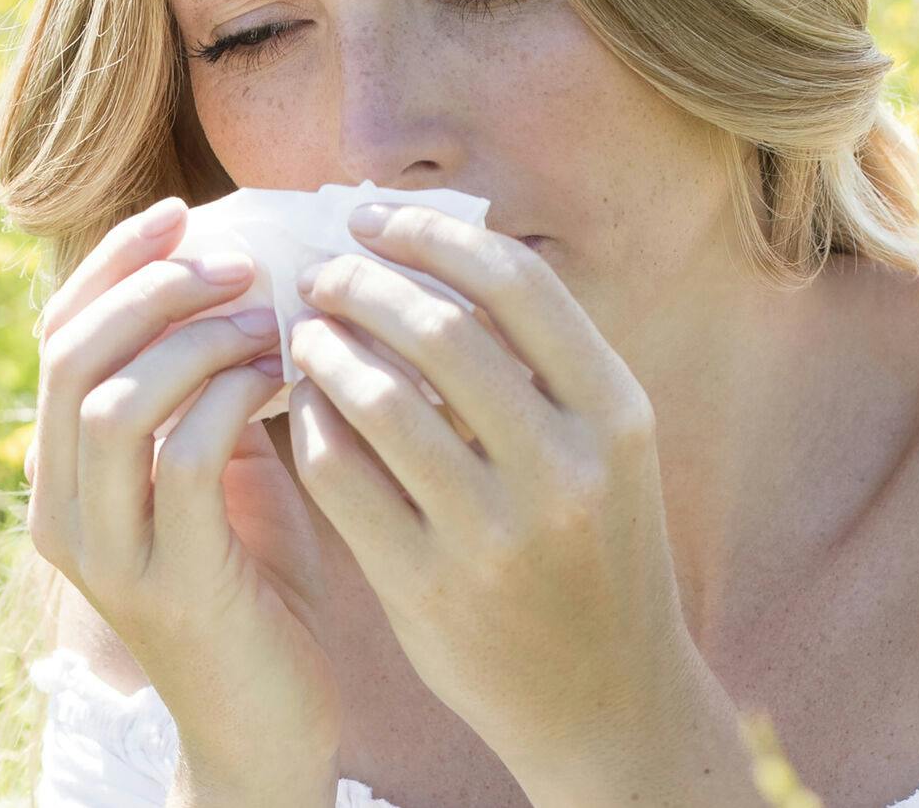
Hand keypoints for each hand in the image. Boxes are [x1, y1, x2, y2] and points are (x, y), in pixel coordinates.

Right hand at [27, 196, 342, 786]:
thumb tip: (244, 273)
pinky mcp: (169, 584)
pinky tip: (283, 377)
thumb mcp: (219, 473)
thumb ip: (207, 391)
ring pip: (114, 400)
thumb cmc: (255, 588)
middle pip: (71, 354)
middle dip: (153, 285)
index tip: (181, 210)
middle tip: (235, 255)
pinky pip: (183, 460)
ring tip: (267, 313)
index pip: (58, 335)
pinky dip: (231, 399)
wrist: (265, 728)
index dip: (113, 262)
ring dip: (196, 338)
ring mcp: (107, 553)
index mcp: (62, 472)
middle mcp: (61, 510)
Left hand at [285, 202, 694, 776]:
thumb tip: (425, 248)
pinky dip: (311, 423)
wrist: (606, 700)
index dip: (429, 233)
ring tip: (302, 333)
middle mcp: (564, 467)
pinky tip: (304, 407)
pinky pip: (342, 475)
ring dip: (322, 348)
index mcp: (616, 413)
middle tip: (320, 274)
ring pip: (377, 399)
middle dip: (361, 284)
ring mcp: (494, 532)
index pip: (515, 280)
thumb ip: (537, 360)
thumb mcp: (602, 447)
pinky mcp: (429, 586)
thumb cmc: (592, 548)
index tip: (369, 217)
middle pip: (437, 329)